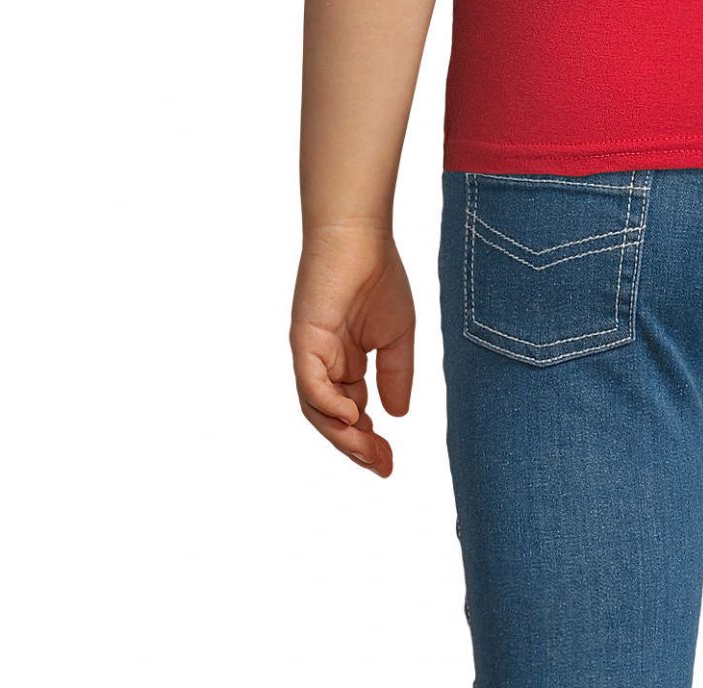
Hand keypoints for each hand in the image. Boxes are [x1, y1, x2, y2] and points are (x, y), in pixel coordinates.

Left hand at [290, 221, 415, 475]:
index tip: (390, 464)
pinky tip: (353, 416)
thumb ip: (396, 375)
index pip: (353, 413)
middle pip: (333, 419)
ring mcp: (312, 354)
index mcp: (346, 362)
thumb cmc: (378, 275)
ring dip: (342, 435)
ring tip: (368, 451)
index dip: (369, 442)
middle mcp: (324, 364)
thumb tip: (397, 416)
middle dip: (356, 447)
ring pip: (318, 409)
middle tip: (381, 466)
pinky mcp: (304, 341)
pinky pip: (311, 384)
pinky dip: (329, 405)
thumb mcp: (398, 335)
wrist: (360, 236)